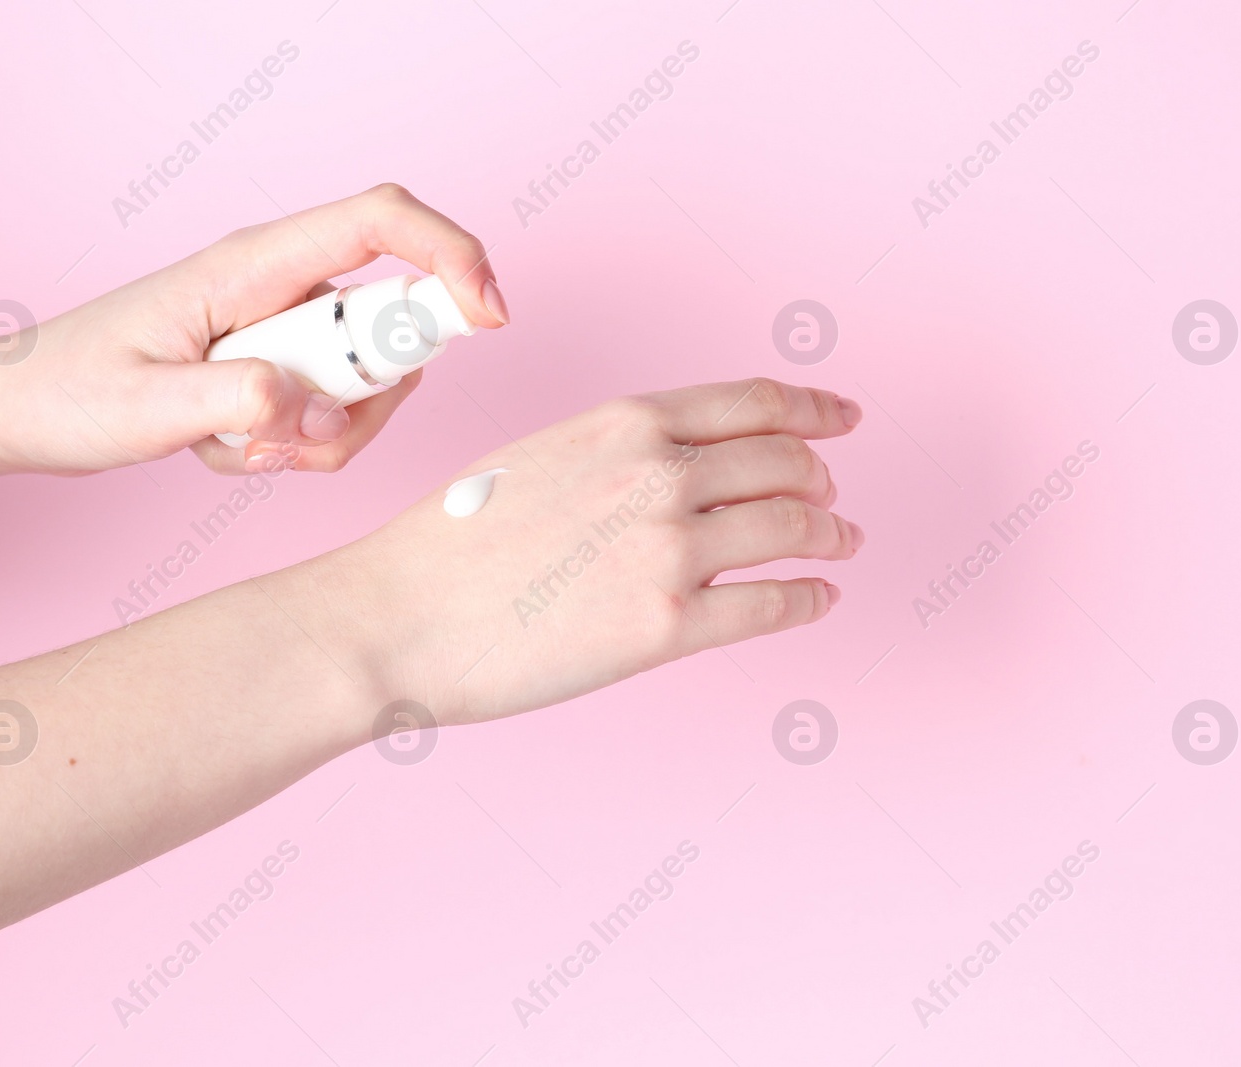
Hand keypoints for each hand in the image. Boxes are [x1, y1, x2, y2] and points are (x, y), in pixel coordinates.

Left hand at [0, 183, 507, 475]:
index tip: (488, 318)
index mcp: (253, 265)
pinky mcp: (277, 366)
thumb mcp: (145, 408)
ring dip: (322, 436)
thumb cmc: (65, 391)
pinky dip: (294, 448)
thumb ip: (237, 402)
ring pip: (365, 383)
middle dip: (364, 400)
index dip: (452, 255)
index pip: (382, 222)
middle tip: (287, 440)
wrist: (20, 410)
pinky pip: (330, 413)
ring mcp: (282, 329)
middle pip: (389, 324)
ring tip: (235, 449)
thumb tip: (317, 407)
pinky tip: (225, 449)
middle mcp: (278, 287)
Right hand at [321, 378, 863, 726]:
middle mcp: (658, 473)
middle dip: (820, 478)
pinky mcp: (666, 626)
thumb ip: (615, 455)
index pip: (752, 402)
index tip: (843, 418)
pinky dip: (810, 600)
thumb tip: (679, 471)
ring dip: (829, 535)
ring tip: (839, 544)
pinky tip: (819, 600)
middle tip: (831, 494)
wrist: (397, 616)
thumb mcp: (539, 457)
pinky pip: (771, 605)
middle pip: (785, 462)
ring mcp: (668, 549)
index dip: (813, 407)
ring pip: (793, 529)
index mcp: (624, 422)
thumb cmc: (451, 543)